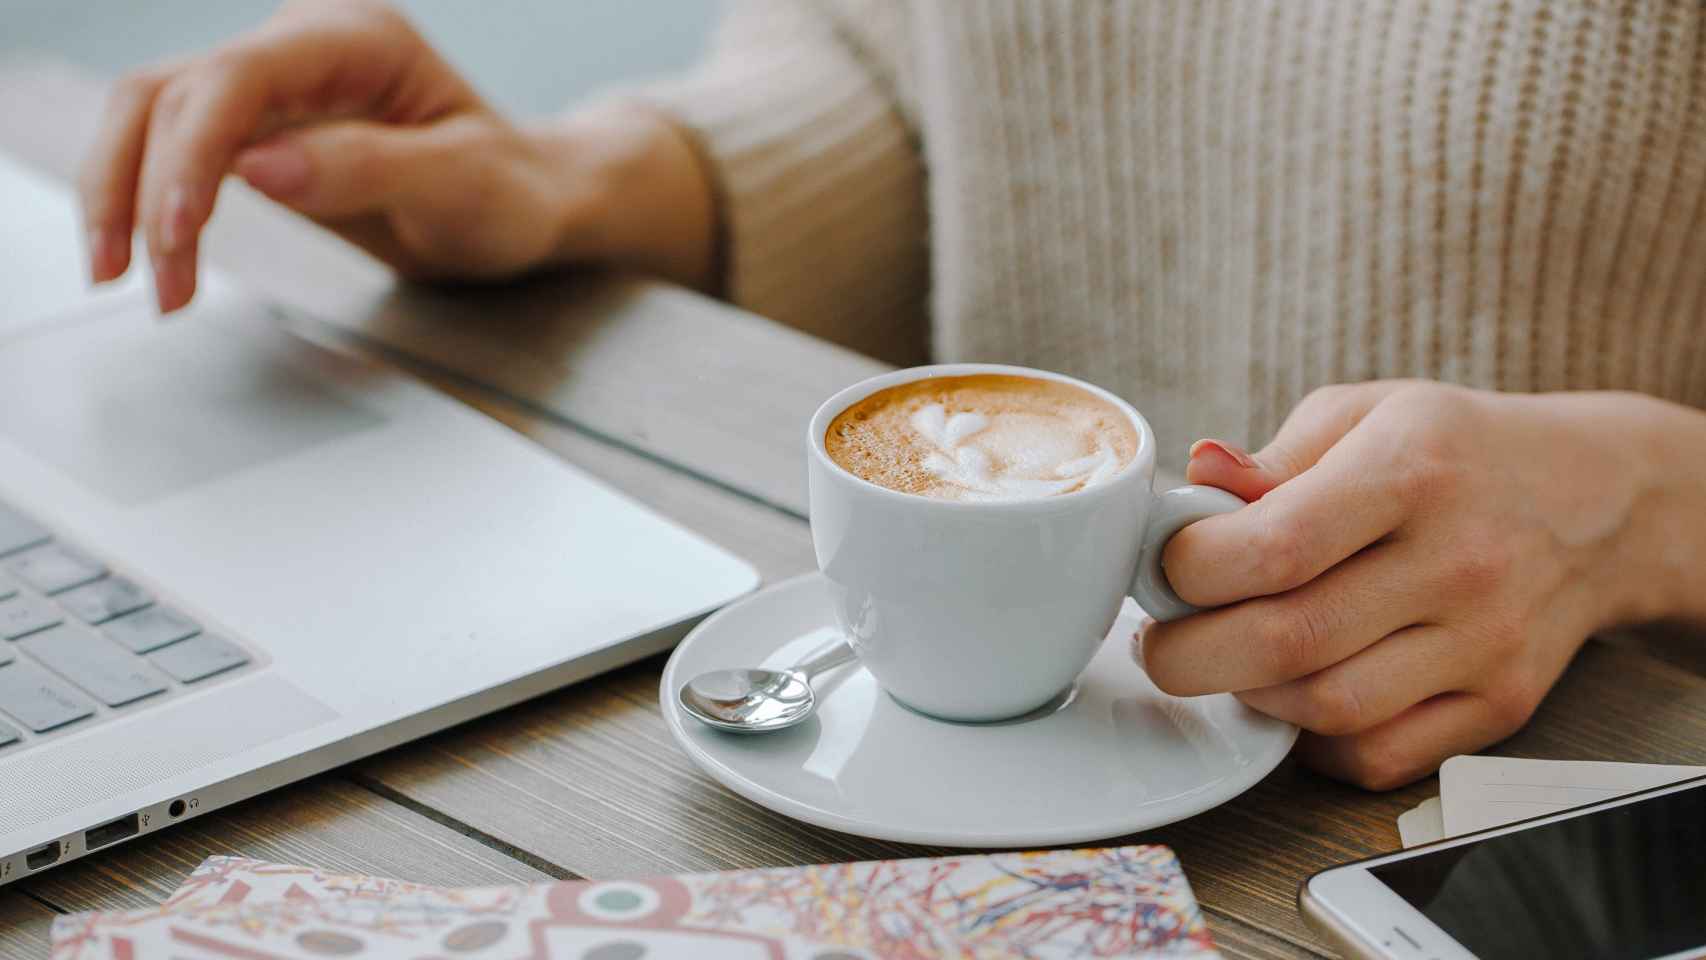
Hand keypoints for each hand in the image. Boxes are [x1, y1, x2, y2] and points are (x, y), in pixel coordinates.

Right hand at [78, 0, 714, 311]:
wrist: (531, 203)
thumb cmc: (514, 190)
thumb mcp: (462, 184)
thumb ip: (367, 168)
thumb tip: (260, 165)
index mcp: (356, 39)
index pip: (239, 77)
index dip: (191, 151)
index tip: (179, 230)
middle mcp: (303, 46)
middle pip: (173, 93)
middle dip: (142, 186)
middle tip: (142, 277)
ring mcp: (277, 86)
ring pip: (155, 117)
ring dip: (127, 196)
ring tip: (131, 279)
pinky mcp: (261, 129)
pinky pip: (178, 151)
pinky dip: (153, 203)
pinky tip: (153, 257)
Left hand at [1139, 381, 1686, 788]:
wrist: (1598, 502)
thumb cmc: (1454, 452)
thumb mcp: (1365, 415)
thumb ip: (1272, 458)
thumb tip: (1194, 475)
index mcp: (1412, 470)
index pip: (1277, 545)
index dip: (1189, 569)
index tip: (1163, 567)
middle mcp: (1458, 561)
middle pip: (1288, 642)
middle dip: (1188, 654)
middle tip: (1159, 640)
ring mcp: (1485, 643)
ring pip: (1326, 708)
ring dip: (1249, 695)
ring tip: (1229, 657)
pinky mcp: (1499, 706)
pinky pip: (1376, 756)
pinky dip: (1313, 741)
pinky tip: (1295, 694)